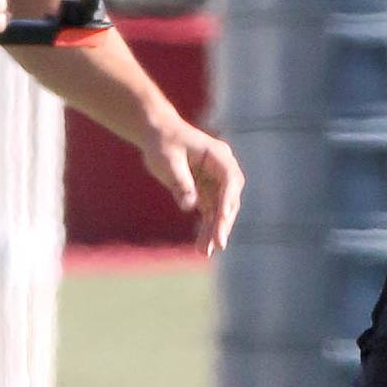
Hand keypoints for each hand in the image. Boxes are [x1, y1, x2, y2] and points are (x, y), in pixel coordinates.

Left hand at [140, 122, 244, 255]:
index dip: (228, 199)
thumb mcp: (168, 160)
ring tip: (205, 252)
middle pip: (229, 199)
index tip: (222, 217)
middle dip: (223, 223)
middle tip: (218, 244)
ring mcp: (216, 182)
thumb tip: (189, 206)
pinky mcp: (207, 192)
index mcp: (218, 155)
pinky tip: (203, 247)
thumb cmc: (162, 141)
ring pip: (220, 211)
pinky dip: (206, 229)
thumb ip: (180, 182)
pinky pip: (209, 214)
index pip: (230, 180)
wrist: (157, 133)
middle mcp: (222, 170)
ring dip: (214, 231)